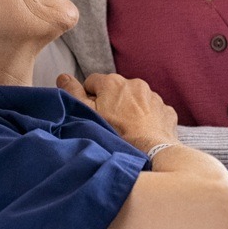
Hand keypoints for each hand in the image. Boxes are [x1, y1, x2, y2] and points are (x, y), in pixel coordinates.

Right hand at [56, 72, 178, 152]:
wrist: (152, 151)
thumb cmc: (116, 134)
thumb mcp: (88, 114)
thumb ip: (73, 93)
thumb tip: (62, 77)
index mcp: (112, 82)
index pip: (92, 82)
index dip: (88, 97)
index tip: (92, 113)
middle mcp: (134, 83)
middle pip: (115, 89)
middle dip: (111, 101)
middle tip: (108, 123)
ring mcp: (153, 96)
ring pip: (135, 99)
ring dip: (130, 108)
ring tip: (126, 129)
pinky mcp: (165, 109)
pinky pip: (152, 110)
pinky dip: (147, 117)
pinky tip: (143, 131)